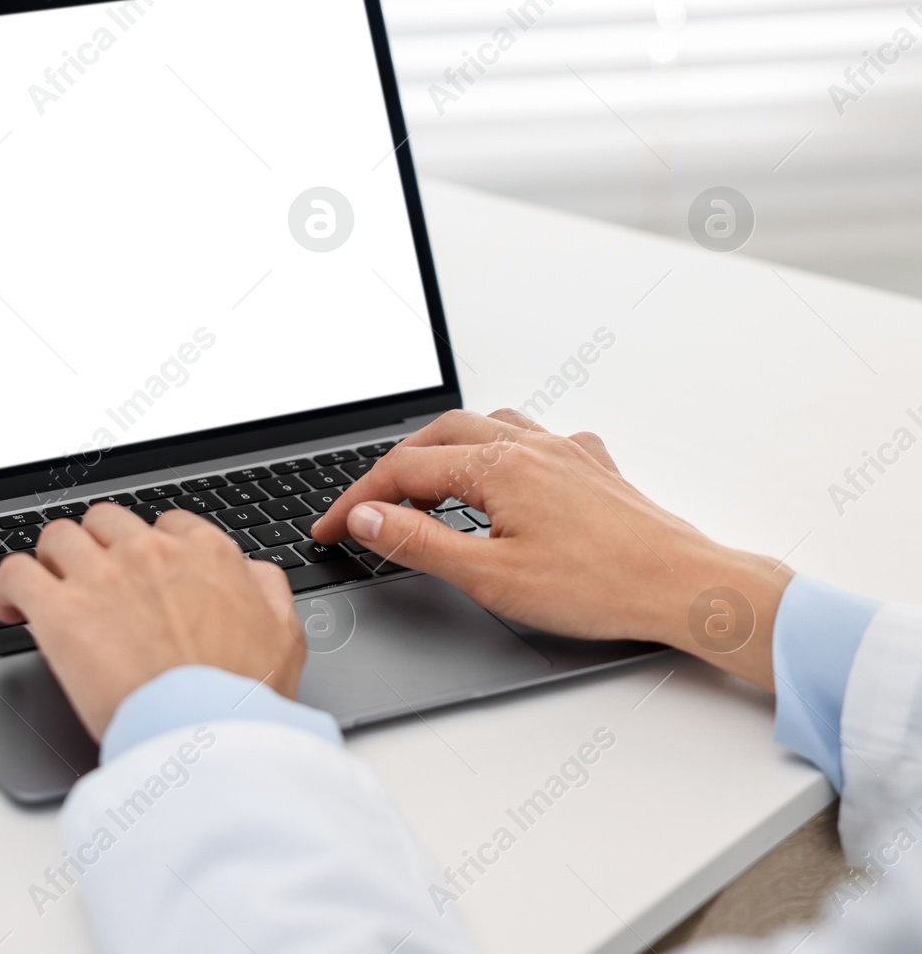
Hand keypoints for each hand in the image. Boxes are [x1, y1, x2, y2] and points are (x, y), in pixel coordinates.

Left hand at [0, 503, 305, 739]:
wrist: (208, 736)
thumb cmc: (244, 699)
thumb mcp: (285, 636)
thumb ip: (267, 590)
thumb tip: (251, 573)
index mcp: (206, 555)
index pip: (166, 525)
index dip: (147, 550)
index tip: (138, 574)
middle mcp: (151, 553)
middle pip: (106, 522)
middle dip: (97, 547)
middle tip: (92, 582)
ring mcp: (102, 577)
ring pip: (58, 537)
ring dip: (52, 561)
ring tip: (49, 590)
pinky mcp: (60, 611)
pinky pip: (15, 573)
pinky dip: (6, 587)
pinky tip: (8, 608)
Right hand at [311, 409, 789, 688]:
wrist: (685, 588)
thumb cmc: (602, 586)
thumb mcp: (490, 576)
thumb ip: (418, 541)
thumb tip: (365, 516)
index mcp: (498, 466)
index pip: (403, 472)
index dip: (356, 500)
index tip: (328, 527)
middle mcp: (531, 445)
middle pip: (439, 435)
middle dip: (393, 466)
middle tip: (366, 505)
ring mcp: (566, 452)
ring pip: (487, 426)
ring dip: (444, 448)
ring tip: (423, 481)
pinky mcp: (593, 468)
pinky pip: (534, 437)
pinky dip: (498, 448)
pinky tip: (505, 476)